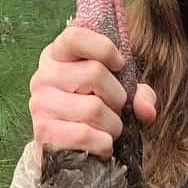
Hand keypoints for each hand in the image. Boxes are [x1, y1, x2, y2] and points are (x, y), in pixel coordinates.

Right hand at [29, 25, 157, 157]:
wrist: (66, 150)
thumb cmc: (94, 113)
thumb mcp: (117, 94)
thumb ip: (138, 94)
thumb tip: (147, 110)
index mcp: (57, 56)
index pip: (75, 37)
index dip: (104, 48)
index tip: (120, 65)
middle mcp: (44, 76)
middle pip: (95, 73)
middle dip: (117, 97)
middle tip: (115, 109)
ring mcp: (40, 104)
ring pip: (94, 108)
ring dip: (113, 125)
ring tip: (109, 130)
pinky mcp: (43, 132)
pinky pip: (85, 134)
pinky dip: (104, 144)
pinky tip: (102, 146)